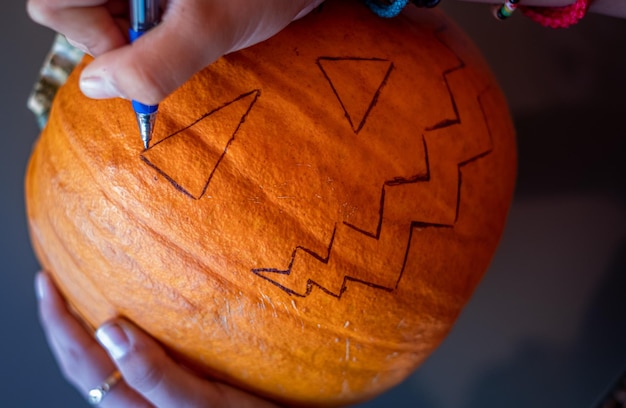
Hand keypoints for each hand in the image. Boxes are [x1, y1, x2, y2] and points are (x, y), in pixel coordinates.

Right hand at [27, 0, 323, 104]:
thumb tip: (97, 86)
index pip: (56, 4)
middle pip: (77, 12)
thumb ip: (153, 64)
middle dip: (119, 40)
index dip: (91, 37)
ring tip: (185, 27)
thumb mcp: (209, 30)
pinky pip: (128, 21)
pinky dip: (152, 37)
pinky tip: (184, 27)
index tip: (140, 49)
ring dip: (140, 41)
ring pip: (102, 19)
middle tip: (169, 37)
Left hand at [35, 272, 278, 406]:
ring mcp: (151, 397)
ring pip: (103, 364)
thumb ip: (155, 375)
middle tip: (52, 281)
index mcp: (135, 407)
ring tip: (81, 294)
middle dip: (61, 324)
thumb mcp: (200, 403)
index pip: (82, 363)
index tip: (46, 282)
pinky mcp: (170, 388)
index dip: (58, 324)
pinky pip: (129, 362)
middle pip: (83, 365)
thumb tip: (110, 329)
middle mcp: (136, 402)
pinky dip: (116, 336)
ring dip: (84, 330)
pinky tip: (129, 318)